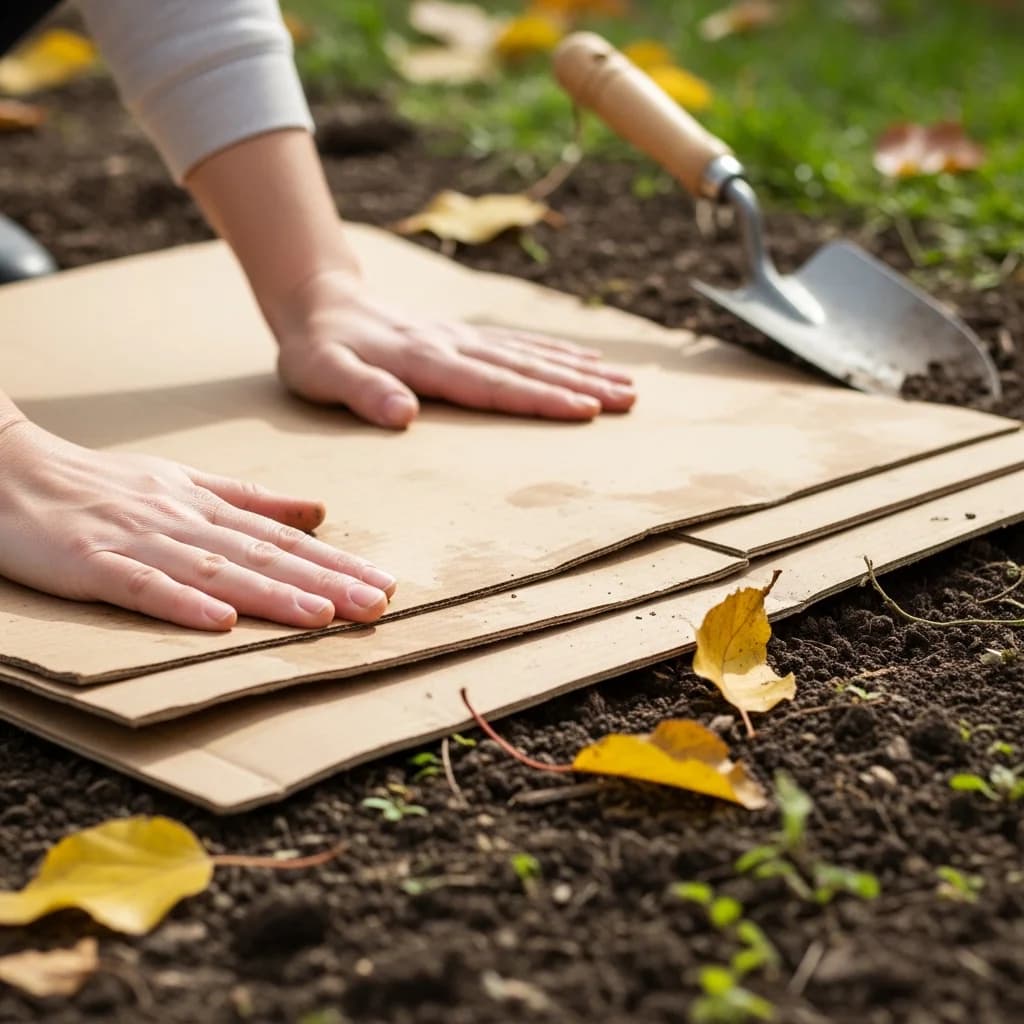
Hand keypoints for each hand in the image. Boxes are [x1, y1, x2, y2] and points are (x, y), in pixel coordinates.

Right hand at [0, 419, 394, 630]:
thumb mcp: (184, 482)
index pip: (283, 539)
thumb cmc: (102, 483)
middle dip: (324, 581)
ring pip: (216, 569)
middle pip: (264, 555)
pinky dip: (180, 603)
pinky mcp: (91, 563)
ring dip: (270, 594)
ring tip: (323, 616)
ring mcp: (137, 540)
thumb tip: (319, 510)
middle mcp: (182, 520)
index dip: (336, 562)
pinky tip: (220, 623)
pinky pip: (140, 585)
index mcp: (206, 505)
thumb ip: (252, 498)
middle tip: (377, 606)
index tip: (385, 584)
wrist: (10, 469)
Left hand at [272, 269, 636, 428]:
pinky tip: (586, 359)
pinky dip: (556, 352)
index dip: (540, 399)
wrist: (319, 301)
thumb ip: (361, 391)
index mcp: (426, 361)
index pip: (492, 385)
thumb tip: (403, 415)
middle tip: (629, 399)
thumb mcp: (322, 374)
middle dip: (581, 384)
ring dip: (581, 369)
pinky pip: (520, 344)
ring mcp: (464, 338)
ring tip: (627, 384)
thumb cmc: (317, 350)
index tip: (585, 409)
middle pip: (527, 368)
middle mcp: (455, 346)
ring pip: (533, 355)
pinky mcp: (465, 336)